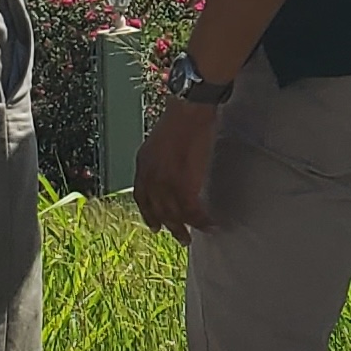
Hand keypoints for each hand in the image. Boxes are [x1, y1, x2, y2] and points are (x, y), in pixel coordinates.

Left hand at [135, 98, 217, 239]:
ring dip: (184, 228)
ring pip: (174, 214)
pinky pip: (192, 211)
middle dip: (168, 225)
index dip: (148, 212)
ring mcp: (166, 183)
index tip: (154, 224)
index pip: (141, 196)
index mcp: (143, 164)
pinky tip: (209, 224)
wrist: (188, 113)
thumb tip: (170, 166)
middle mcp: (151, 177)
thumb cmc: (180, 119)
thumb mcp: (159, 140)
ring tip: (191, 237)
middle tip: (179, 236)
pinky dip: (201, 220)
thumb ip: (160, 158)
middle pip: (158, 209)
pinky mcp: (183, 185)